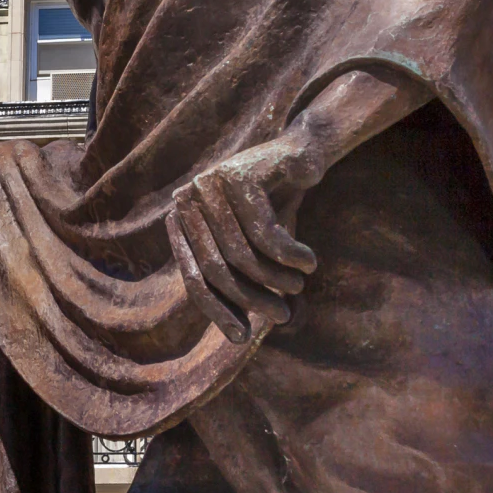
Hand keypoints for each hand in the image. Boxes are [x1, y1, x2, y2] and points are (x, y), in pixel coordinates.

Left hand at [166, 130, 321, 343]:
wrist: (301, 154)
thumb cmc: (275, 207)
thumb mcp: (252, 249)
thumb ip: (240, 282)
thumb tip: (238, 338)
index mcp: (183, 221)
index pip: (194, 276)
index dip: (217, 310)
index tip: (242, 338)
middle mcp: (188, 201)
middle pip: (216, 267)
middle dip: (251, 298)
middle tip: (283, 315)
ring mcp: (210, 184)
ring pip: (241, 253)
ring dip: (276, 278)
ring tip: (299, 285)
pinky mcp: (239, 175)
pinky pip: (264, 233)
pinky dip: (290, 255)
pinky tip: (309, 261)